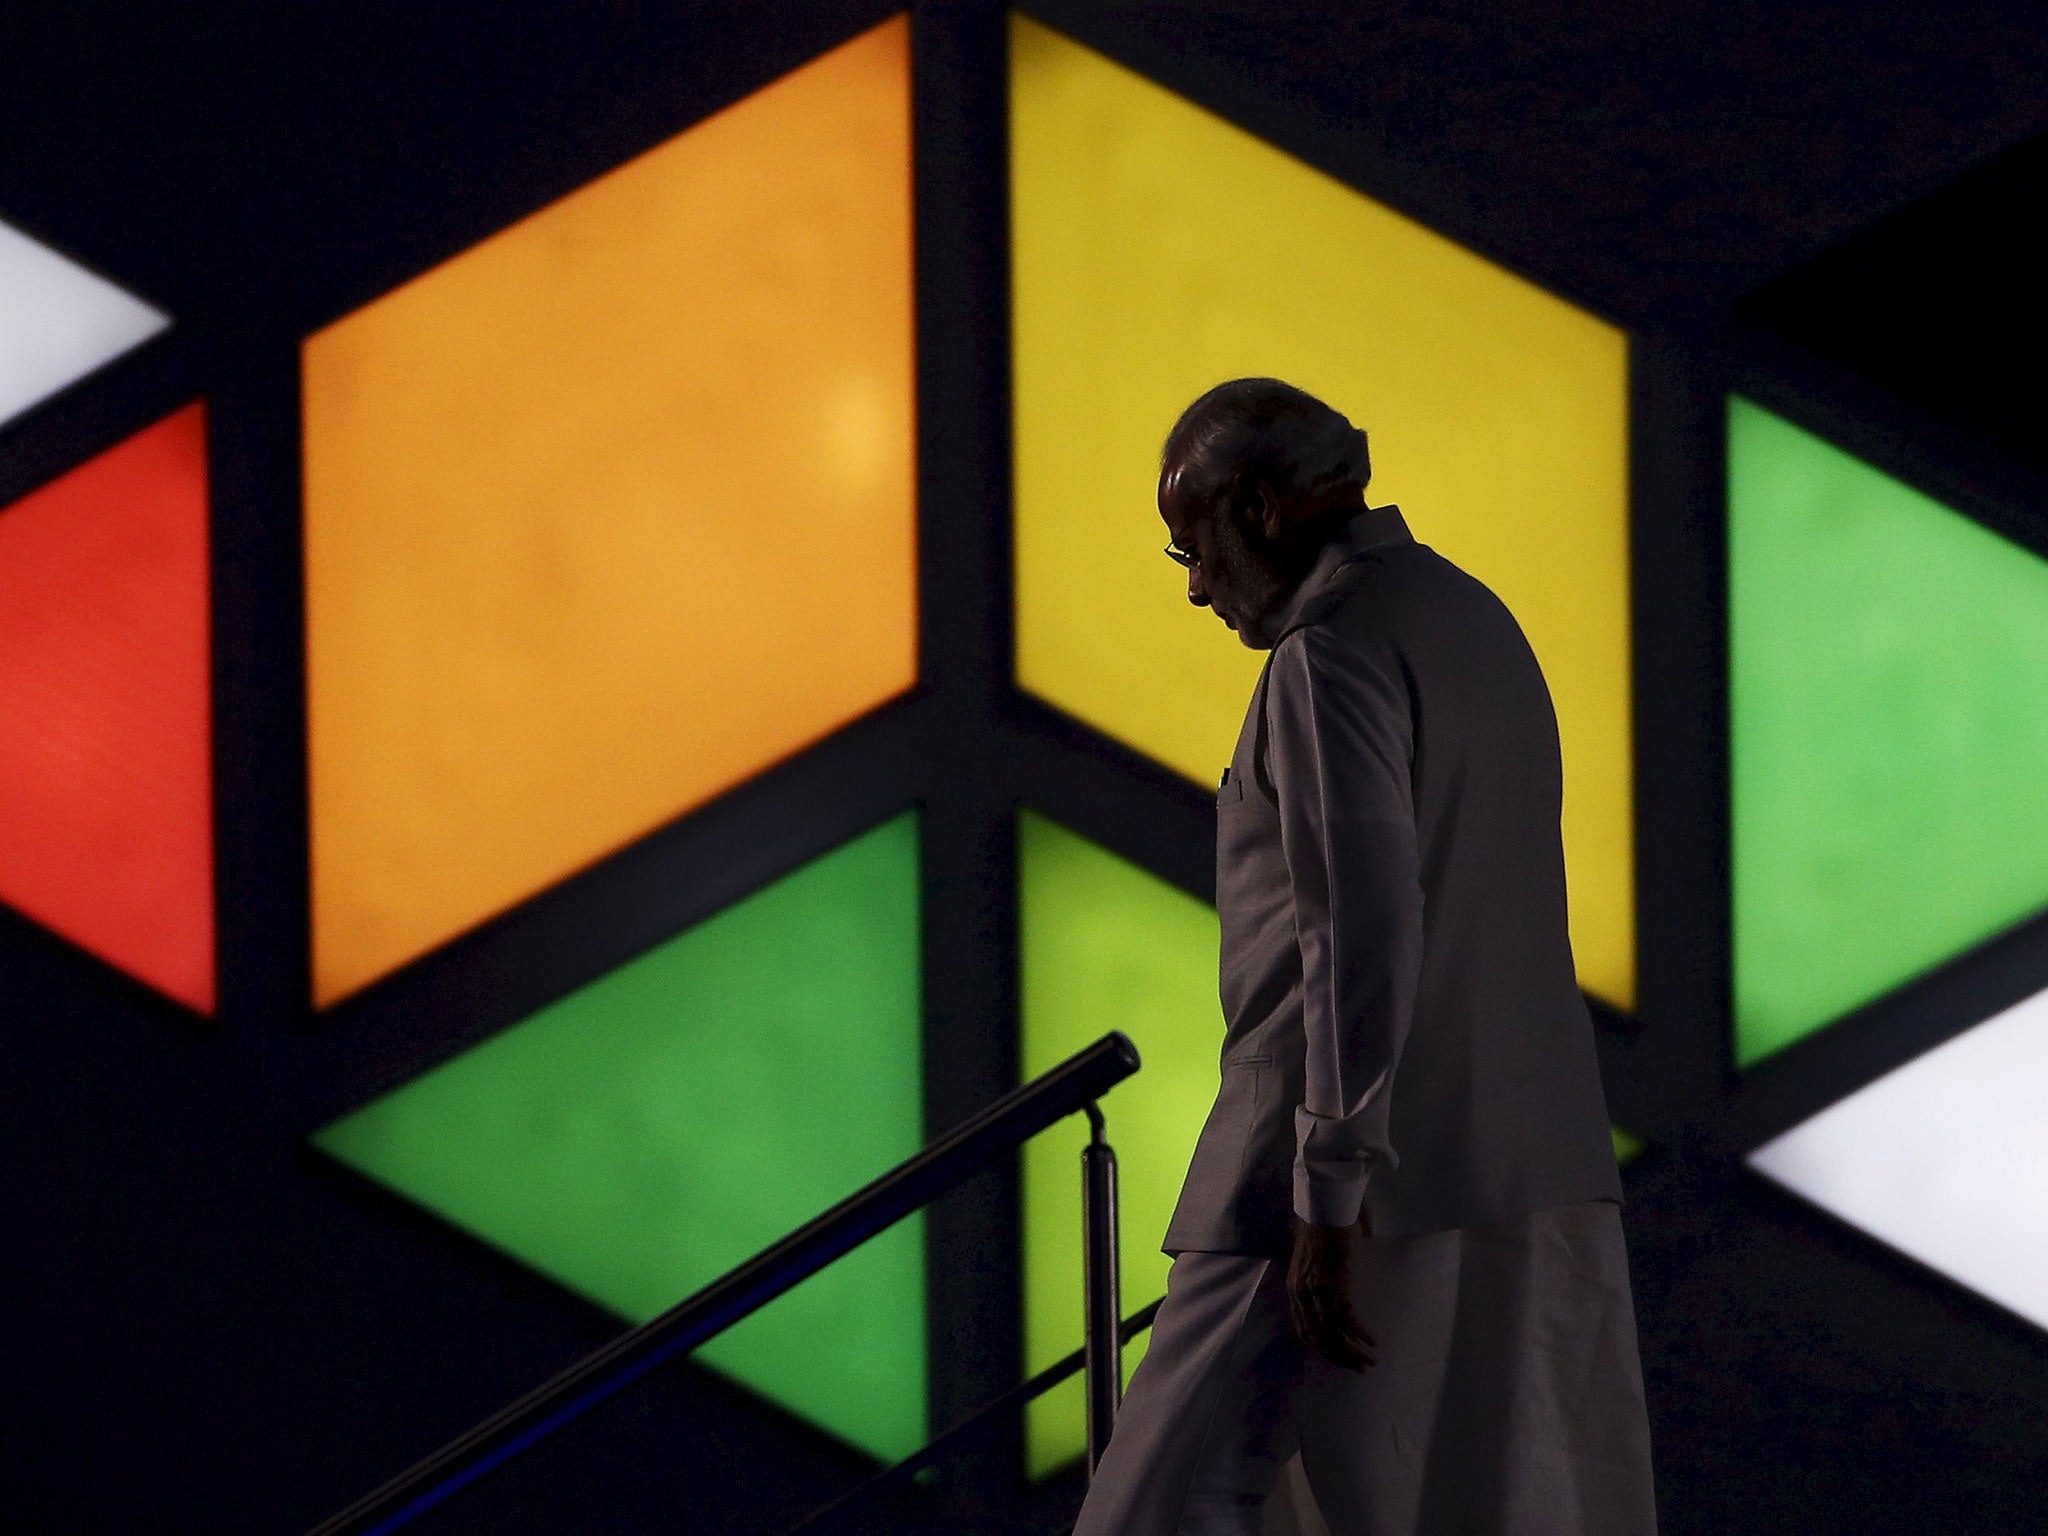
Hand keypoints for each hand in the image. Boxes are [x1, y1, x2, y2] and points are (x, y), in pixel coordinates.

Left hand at [1286, 1214, 1377, 1369]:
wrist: (1326, 1206)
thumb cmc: (1322, 1228)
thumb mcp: (1310, 1259)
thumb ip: (1315, 1279)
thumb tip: (1329, 1292)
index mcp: (1294, 1289)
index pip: (1304, 1330)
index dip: (1322, 1349)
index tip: (1339, 1359)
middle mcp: (1303, 1293)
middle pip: (1319, 1336)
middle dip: (1339, 1356)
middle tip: (1358, 1368)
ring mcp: (1318, 1290)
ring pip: (1334, 1332)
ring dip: (1353, 1351)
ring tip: (1369, 1361)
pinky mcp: (1336, 1283)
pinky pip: (1348, 1318)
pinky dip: (1360, 1334)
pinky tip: (1372, 1341)